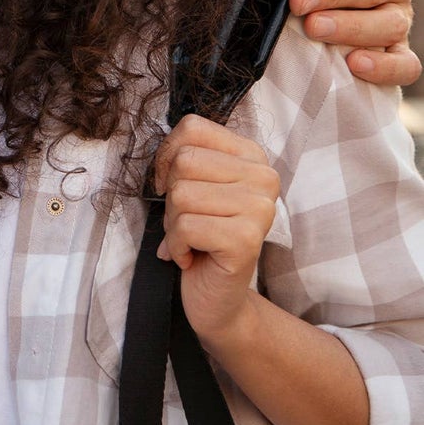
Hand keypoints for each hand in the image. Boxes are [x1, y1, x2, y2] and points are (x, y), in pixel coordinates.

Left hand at [153, 114, 279, 350]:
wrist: (217, 297)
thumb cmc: (200, 234)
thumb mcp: (193, 184)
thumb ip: (184, 156)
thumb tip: (161, 150)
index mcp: (251, 155)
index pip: (193, 127)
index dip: (167, 155)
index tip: (171, 183)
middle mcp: (264, 177)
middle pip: (184, 161)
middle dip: (171, 196)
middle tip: (188, 222)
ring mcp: (260, 209)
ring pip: (181, 194)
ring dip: (174, 223)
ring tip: (192, 240)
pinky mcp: (247, 240)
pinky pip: (185, 226)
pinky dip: (176, 245)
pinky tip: (192, 257)